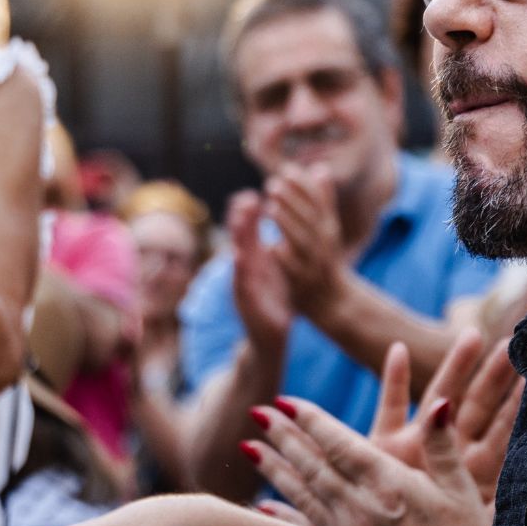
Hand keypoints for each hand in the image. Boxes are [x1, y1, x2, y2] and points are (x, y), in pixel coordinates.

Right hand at [228, 189, 291, 358]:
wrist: (271, 336)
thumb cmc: (276, 299)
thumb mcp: (280, 268)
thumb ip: (281, 244)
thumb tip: (288, 219)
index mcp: (256, 257)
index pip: (250, 228)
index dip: (251, 210)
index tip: (257, 189)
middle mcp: (246, 267)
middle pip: (240, 236)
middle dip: (241, 217)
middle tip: (247, 197)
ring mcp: (243, 282)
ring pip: (237, 254)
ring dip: (237, 237)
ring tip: (241, 219)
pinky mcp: (244, 300)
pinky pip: (240, 281)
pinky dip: (239, 268)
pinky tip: (239, 256)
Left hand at [246, 337, 509, 525]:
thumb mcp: (463, 489)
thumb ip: (444, 444)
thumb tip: (440, 402)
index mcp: (389, 484)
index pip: (340, 443)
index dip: (311, 420)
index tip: (286, 401)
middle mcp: (361, 509)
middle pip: (313, 465)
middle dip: (283, 437)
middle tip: (257, 413)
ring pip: (303, 495)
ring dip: (274, 470)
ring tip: (249, 449)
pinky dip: (283, 519)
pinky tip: (263, 508)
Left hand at [266, 163, 349, 317]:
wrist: (334, 302)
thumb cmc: (327, 260)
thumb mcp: (329, 228)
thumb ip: (323, 199)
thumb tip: (321, 168)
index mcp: (327, 228)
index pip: (317, 203)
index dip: (303, 187)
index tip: (287, 170)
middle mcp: (322, 244)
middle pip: (308, 220)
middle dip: (292, 202)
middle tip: (273, 184)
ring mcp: (312, 264)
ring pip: (300, 243)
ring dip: (286, 225)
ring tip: (270, 208)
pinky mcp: (301, 284)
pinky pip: (292, 271)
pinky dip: (283, 259)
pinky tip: (269, 247)